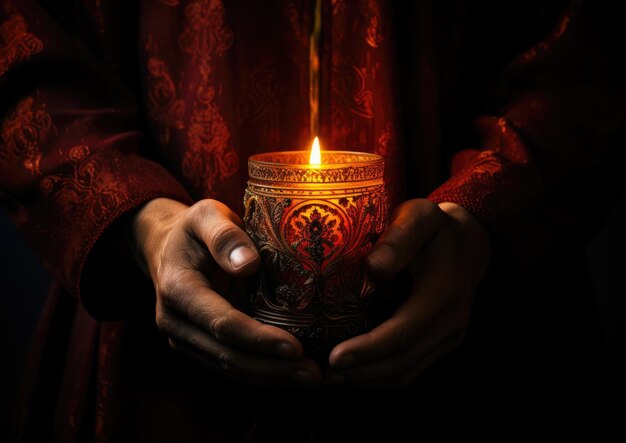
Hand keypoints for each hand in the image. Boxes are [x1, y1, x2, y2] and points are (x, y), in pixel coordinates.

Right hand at [131, 198, 321, 385]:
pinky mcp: (197, 345)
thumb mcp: (206, 214)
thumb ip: (223, 235)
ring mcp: (185, 338)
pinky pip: (229, 364)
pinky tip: (291, 370)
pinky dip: (261, 371)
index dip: (259, 340)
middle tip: (314, 373)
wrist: (167, 246)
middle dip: (272, 369)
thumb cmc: (194, 228)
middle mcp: (176, 322)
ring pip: (228, 367)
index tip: (296, 348)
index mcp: (178, 289)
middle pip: (227, 356)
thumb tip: (248, 264)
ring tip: (310, 376)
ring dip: (270, 376)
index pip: (223, 324)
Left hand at [326, 199, 489, 388]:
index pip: (403, 333)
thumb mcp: (420, 216)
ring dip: (368, 380)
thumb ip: (400, 236)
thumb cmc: (435, 227)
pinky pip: (410, 369)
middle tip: (322, 372)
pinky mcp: (441, 344)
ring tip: (332, 375)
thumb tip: (374, 266)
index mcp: (444, 294)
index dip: (368, 350)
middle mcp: (451, 324)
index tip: (334, 357)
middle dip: (361, 371)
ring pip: (406, 373)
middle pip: (402, 362)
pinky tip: (353, 370)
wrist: (468, 243)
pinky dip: (380, 375)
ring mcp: (449, 338)